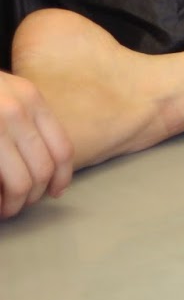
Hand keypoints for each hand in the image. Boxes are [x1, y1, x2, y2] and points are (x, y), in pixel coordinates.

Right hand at [0, 70, 72, 219]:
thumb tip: (47, 165)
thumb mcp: (9, 92)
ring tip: (5, 208)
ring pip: (20, 182)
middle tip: (20, 204)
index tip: (55, 191)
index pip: (62, 148)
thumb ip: (28, 118)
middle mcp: (15, 112)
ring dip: (14, 203)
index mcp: (31, 99)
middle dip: (32, 196)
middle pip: (42, 169)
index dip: (61, 177)